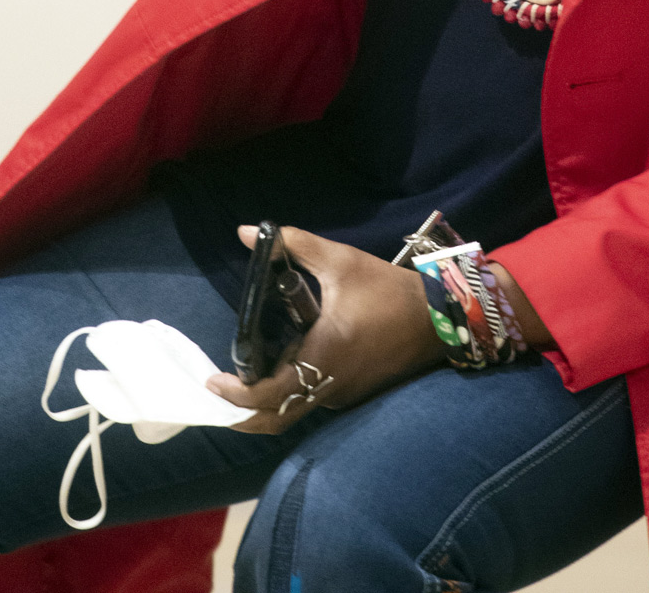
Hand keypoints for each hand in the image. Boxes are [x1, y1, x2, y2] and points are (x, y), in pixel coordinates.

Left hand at [205, 225, 443, 435]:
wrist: (436, 318)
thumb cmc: (386, 290)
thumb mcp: (340, 261)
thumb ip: (293, 245)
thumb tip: (247, 231)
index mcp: (323, 357)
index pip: (270, 395)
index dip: (236, 395)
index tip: (212, 380)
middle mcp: (330, 386)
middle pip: (276, 417)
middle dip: (241, 415)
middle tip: (215, 393)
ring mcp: (342, 394)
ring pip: (293, 410)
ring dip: (263, 403)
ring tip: (238, 376)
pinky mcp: (352, 392)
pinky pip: (311, 399)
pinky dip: (287, 392)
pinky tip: (275, 365)